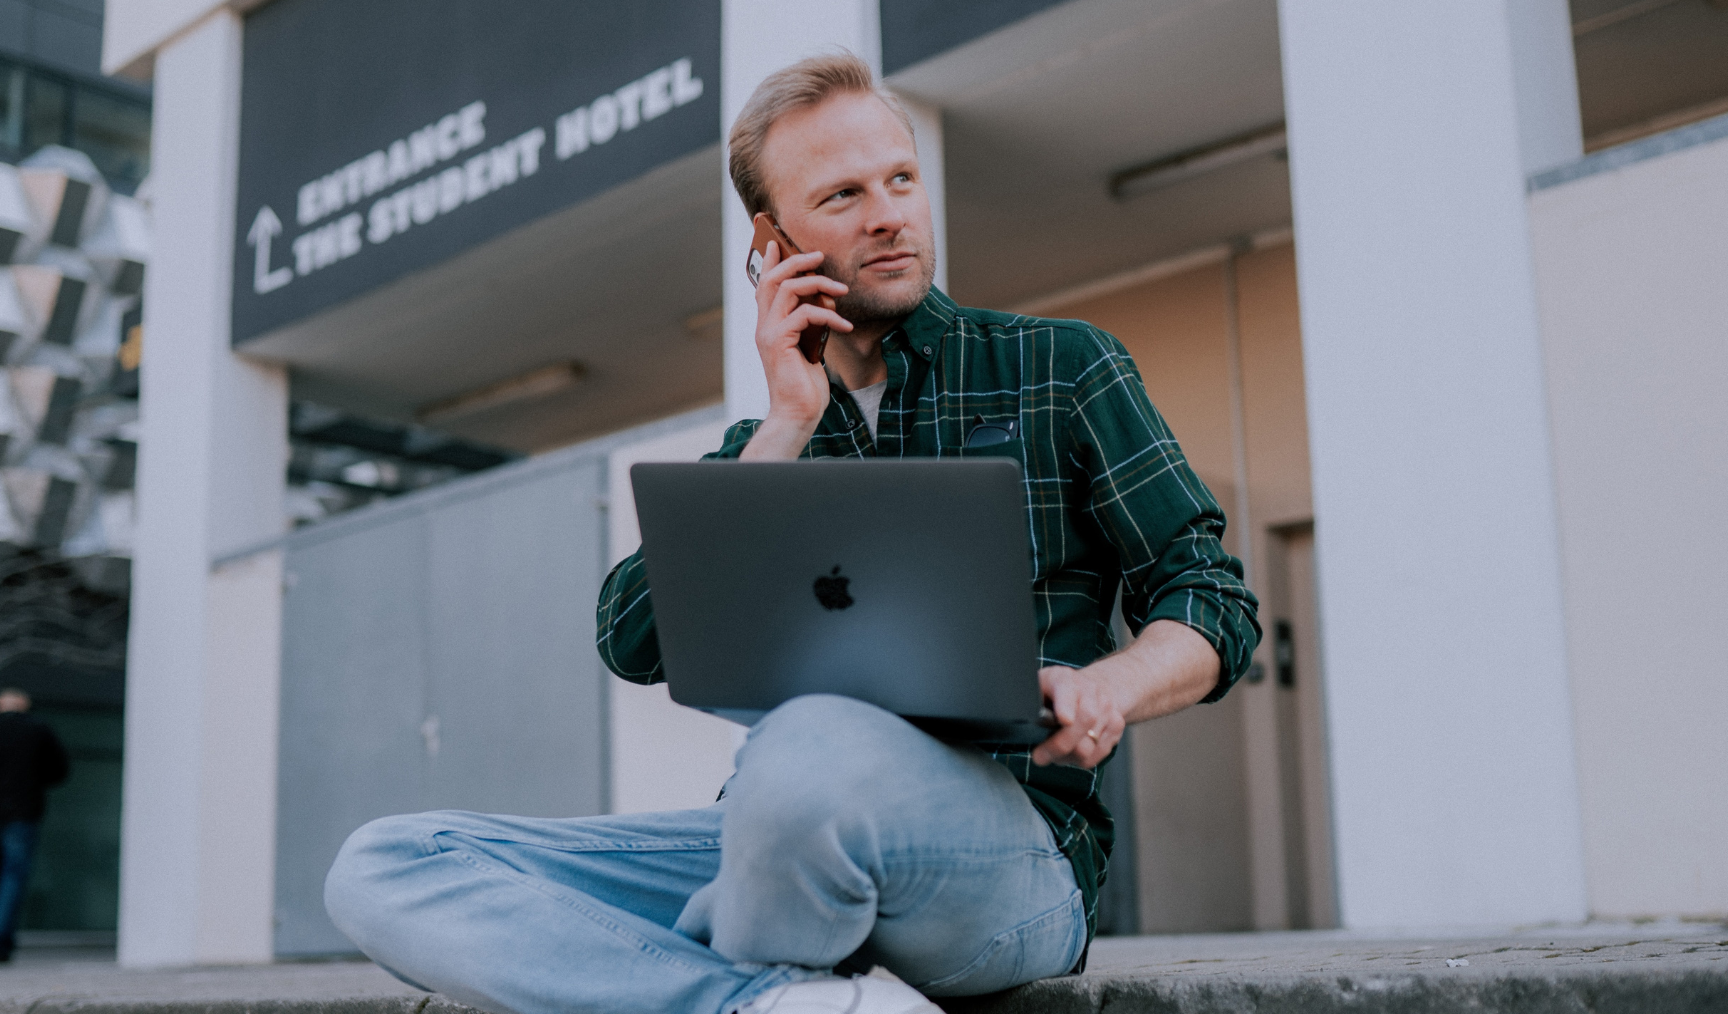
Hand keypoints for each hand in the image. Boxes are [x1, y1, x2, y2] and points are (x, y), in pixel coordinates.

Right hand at [740, 241, 852, 460]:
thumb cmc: (806, 384)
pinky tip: (844, 325)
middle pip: (772, 278)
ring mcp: (769, 333)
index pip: (764, 284)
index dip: (771, 260)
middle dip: (796, 260)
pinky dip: (828, 314)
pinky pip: (805, 313)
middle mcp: (764, 326)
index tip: (778, 239)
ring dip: (819, 284)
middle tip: (819, 255)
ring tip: (842, 290)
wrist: (799, 412)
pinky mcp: (779, 342)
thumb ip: (808, 325)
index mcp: (768, 325)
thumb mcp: (809, 347)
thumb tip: (823, 302)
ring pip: (788, 289)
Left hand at [1031, 664, 1126, 768]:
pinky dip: (1079, 760)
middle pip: (1084, 721)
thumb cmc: (1056, 691)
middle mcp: (1090, 690)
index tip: (1063, 720)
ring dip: (1066, 756)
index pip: (1068, 690)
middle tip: (1040, 756)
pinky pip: (1096, 754)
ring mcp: (1106, 708)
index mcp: (1065, 679)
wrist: (1091, 687)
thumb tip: (1022, 721)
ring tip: (1053, 753)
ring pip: (1088, 744)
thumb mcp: (1038, 688)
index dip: (1066, 706)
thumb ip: (1030, 702)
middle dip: (1059, 745)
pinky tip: (1069, 752)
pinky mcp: (1116, 726)